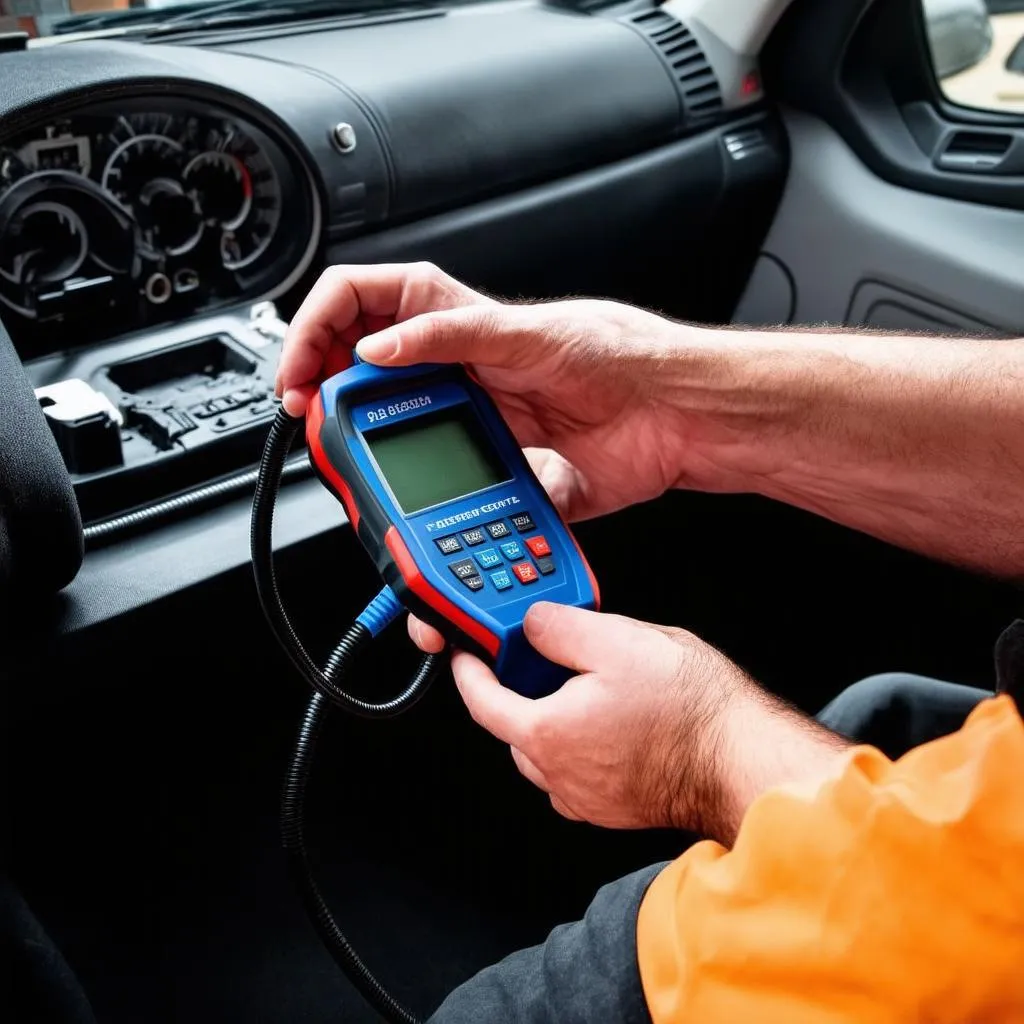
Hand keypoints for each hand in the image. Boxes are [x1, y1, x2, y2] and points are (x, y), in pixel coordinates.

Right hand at [278, 262, 698, 524]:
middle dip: (328, 399)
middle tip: (314, 425)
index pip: (363, 306)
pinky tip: (414, 521)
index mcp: (457, 325)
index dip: (319, 330)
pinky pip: (445, 494)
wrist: (674, 419)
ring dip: (370, 465)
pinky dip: (422, 513)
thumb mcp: (532, 334)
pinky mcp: (497, 473)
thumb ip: (453, 335)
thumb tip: (378, 347)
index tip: (301, 371)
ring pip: (397, 442)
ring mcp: (473, 426)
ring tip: (357, 480)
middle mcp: (457, 375)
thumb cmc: (621, 357)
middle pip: (365, 379)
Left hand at [447, 602, 753, 835]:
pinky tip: (612, 721)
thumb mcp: (616, 640)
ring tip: (587, 686)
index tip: (467, 654)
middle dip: (519, 693)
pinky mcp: (617, 807)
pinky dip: (580, 746)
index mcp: (547, 734)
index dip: (469, 672)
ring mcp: (589, 797)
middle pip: (514, 729)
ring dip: (552, 721)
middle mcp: (560, 774)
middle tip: (541, 658)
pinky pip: (579, 773)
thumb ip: (558, 628)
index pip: (483, 703)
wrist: (742, 758)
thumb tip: (532, 624)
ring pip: (547, 754)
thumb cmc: (690, 710)